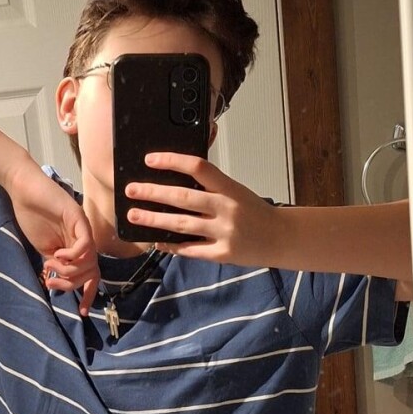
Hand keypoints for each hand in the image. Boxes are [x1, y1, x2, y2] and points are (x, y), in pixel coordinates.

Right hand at [5, 159, 99, 312]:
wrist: (23, 190)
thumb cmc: (31, 216)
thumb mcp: (43, 248)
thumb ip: (54, 264)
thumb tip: (57, 283)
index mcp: (76, 248)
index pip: (91, 275)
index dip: (89, 294)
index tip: (82, 311)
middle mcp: (84, 240)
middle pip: (91, 272)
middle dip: (72, 285)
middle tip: (52, 283)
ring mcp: (83, 229)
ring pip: (89, 261)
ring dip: (69, 271)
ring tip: (51, 265)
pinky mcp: (78, 217)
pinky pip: (85, 244)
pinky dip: (73, 255)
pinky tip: (57, 254)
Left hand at [125, 153, 274, 264]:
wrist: (281, 238)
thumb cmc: (255, 212)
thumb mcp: (237, 191)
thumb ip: (211, 186)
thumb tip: (176, 179)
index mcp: (230, 188)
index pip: (199, 168)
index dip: (172, 161)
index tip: (150, 160)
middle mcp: (227, 208)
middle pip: (184, 197)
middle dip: (153, 193)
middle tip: (131, 189)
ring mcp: (224, 232)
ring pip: (182, 225)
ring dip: (154, 219)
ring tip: (134, 215)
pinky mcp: (222, 254)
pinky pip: (190, 249)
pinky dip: (171, 245)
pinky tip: (155, 240)